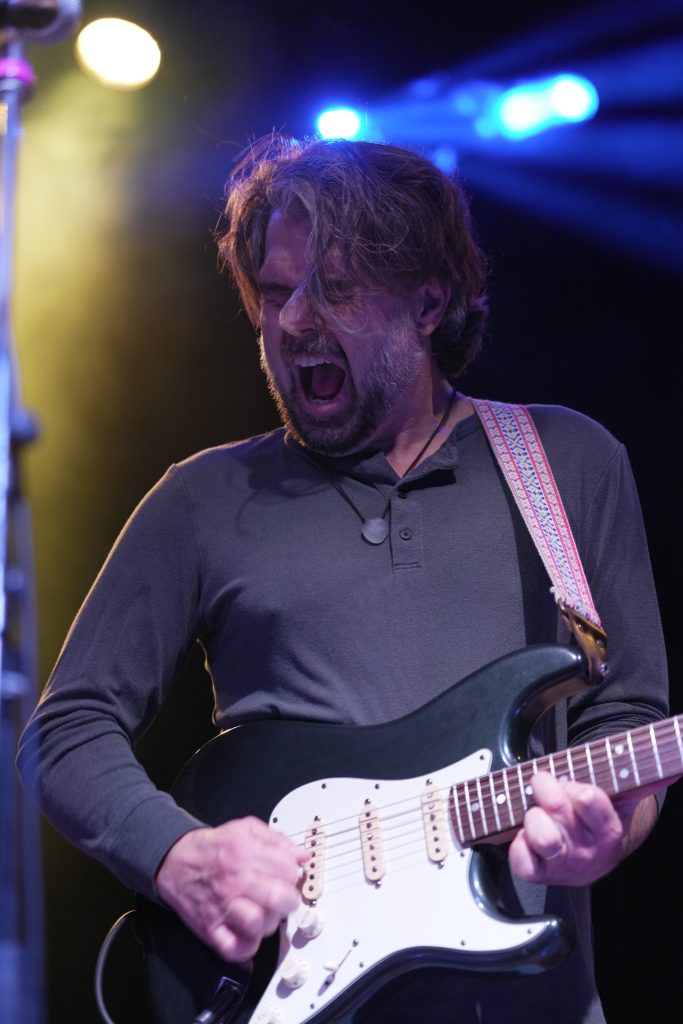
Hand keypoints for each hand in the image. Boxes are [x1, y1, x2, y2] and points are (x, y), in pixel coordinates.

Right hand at [155, 816, 306, 961]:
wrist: (175, 862)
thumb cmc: (213, 847)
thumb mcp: (245, 829)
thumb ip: (276, 839)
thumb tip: (302, 855)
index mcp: (245, 853)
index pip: (288, 870)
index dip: (294, 873)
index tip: (290, 876)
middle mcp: (234, 881)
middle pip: (279, 898)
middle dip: (289, 899)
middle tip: (284, 897)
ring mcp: (222, 907)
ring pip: (260, 924)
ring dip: (270, 922)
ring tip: (266, 913)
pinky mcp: (210, 929)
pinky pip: (234, 949)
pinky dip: (248, 947)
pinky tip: (251, 934)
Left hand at [508, 771, 645, 886]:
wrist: (590, 859)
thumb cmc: (594, 817)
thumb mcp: (618, 796)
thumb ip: (639, 779)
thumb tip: (675, 768)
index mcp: (608, 828)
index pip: (587, 798)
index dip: (572, 784)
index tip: (570, 781)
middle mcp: (587, 849)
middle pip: (557, 809)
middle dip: (545, 788)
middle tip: (543, 784)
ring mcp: (562, 863)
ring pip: (541, 835)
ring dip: (532, 815)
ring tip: (536, 812)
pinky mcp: (538, 874)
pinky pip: (521, 859)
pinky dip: (518, 843)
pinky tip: (525, 834)